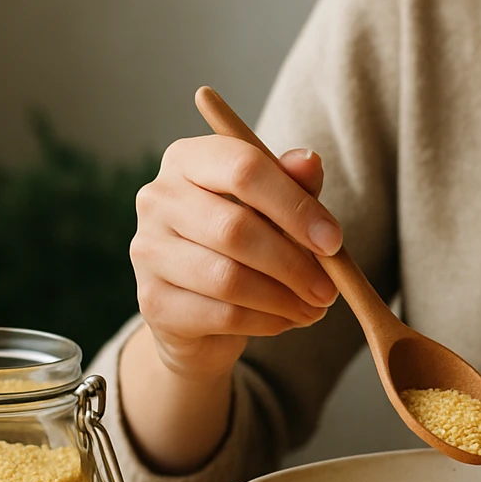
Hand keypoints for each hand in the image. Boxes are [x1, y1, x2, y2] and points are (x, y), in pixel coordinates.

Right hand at [130, 136, 342, 380]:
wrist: (197, 306)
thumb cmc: (242, 242)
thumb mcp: (272, 207)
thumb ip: (293, 184)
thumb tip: (309, 160)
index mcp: (188, 159)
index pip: (244, 169)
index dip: (296, 206)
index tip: (333, 241)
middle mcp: (157, 198)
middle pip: (236, 229)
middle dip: (294, 264)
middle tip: (329, 289)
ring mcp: (147, 250)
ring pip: (228, 278)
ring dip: (284, 299)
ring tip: (314, 308)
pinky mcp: (152, 300)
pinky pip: (222, 314)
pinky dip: (266, 321)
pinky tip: (286, 320)